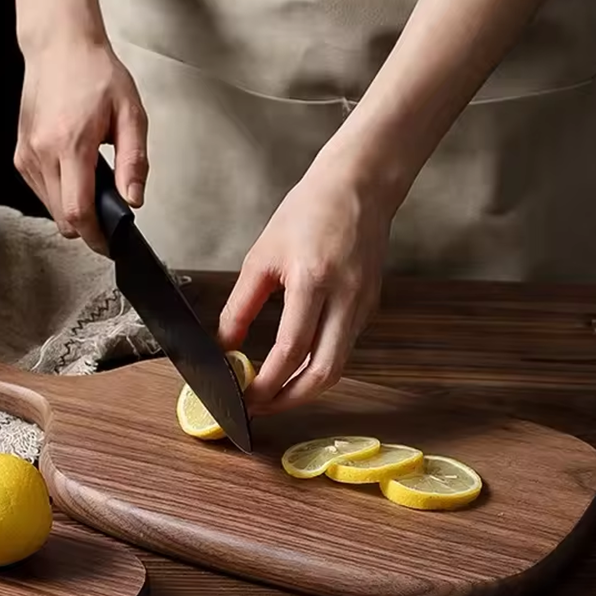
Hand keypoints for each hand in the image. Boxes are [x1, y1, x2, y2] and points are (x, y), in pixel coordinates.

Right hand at [14, 38, 147, 252]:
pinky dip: (61, 195)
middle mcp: (41, 153)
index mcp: (70, 144)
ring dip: (74, 210)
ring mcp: (26, 155)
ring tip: (96, 185)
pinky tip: (77, 174)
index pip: (78, 211)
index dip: (95, 237)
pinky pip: (42, 193)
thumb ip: (134, 163)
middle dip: (89, 227)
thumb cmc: (96, 74)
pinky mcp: (20, 155)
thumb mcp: (131, 115)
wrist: (59, 45)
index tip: (111, 245)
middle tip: (111, 216)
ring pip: (51, 209)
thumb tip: (133, 201)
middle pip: (63, 218)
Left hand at [218, 154, 388, 415]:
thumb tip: (226, 345)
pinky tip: (296, 366)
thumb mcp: (263, 255)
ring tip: (274, 393)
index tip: (244, 397)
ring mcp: (363, 305)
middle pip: (324, 373)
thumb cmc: (309, 211)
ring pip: (338, 366)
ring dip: (305, 388)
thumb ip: (240, 305)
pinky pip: (344, 348)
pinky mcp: (370, 307)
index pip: (291, 350)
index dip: (266, 383)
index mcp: (313, 280)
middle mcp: (345, 298)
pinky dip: (318, 366)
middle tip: (261, 408)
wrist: (360, 187)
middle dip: (290, 400)